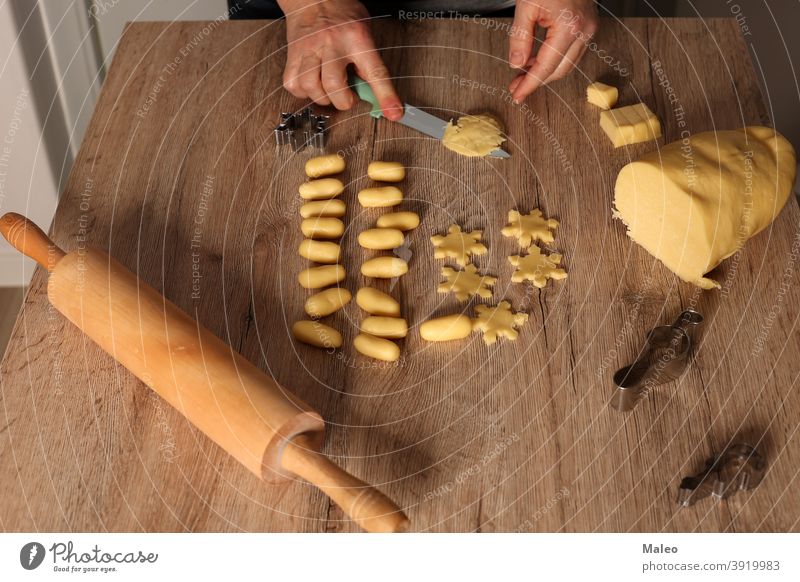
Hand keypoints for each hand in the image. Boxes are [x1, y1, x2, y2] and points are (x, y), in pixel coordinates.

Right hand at [281, 0, 402, 119]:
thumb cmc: (342, 14)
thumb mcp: (364, 32)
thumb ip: (368, 62)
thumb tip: (371, 93)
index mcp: (357, 38)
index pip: (375, 71)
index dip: (385, 95)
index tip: (393, 112)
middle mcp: (331, 43)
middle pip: (334, 85)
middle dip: (343, 101)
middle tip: (348, 96)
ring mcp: (309, 49)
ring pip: (310, 87)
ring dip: (322, 97)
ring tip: (329, 90)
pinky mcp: (292, 55)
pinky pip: (293, 84)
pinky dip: (303, 91)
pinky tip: (312, 84)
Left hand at [508, 0, 598, 101]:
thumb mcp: (526, 6)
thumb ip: (520, 37)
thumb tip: (516, 64)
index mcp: (569, 26)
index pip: (546, 66)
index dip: (530, 84)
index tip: (517, 96)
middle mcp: (584, 31)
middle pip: (559, 71)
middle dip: (536, 81)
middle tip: (515, 86)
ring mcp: (590, 30)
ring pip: (567, 65)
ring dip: (545, 72)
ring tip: (523, 74)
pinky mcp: (589, 27)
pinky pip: (571, 53)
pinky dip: (554, 60)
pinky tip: (536, 61)